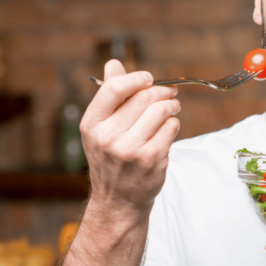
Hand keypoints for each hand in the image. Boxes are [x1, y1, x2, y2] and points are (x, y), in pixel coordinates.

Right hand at [80, 60, 180, 219]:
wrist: (118, 201)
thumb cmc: (112, 159)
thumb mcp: (101, 128)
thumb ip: (110, 95)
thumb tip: (113, 63)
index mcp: (92, 124)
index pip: (114, 88)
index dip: (136, 78)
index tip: (148, 78)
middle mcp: (107, 137)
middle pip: (144, 97)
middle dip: (162, 91)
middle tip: (169, 93)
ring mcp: (130, 149)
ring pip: (161, 110)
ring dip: (171, 106)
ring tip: (171, 109)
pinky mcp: (151, 159)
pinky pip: (171, 127)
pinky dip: (174, 124)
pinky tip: (167, 130)